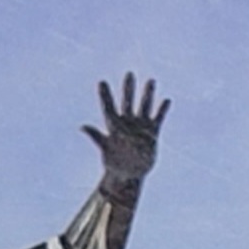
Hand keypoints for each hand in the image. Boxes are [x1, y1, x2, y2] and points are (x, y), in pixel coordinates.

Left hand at [84, 74, 168, 192]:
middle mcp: (127, 122)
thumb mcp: (105, 148)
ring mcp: (140, 126)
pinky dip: (162, 110)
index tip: (101, 82)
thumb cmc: (113, 163)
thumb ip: (96, 136)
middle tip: (129, 74)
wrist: (129, 174)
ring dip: (147, 95)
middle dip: (128, 88)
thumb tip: (82, 126)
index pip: (108, 106)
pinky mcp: (152, 133)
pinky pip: (158, 118)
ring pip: (144, 106)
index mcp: (113, 125)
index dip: (105, 95)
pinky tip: (166, 101)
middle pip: (128, 102)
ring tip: (151, 81)